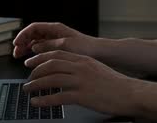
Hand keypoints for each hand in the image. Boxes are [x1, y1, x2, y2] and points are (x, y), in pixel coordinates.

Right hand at [13, 22, 95, 57]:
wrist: (99, 53)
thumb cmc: (85, 47)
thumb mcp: (65, 46)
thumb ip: (48, 45)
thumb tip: (33, 47)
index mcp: (56, 28)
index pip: (34, 28)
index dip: (23, 35)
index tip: (16, 43)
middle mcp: (54, 33)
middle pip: (33, 34)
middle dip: (22, 42)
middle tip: (15, 52)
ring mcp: (55, 41)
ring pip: (36, 42)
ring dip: (27, 48)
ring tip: (20, 57)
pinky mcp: (58, 49)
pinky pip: (42, 49)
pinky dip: (34, 53)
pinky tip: (31, 59)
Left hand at [22, 50, 136, 115]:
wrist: (129, 93)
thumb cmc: (115, 83)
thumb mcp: (96, 68)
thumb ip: (81, 66)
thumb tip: (66, 69)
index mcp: (83, 59)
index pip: (57, 53)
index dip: (41, 57)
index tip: (31, 61)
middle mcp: (81, 68)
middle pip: (51, 64)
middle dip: (35, 70)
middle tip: (28, 76)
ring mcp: (81, 81)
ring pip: (51, 79)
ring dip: (36, 84)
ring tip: (28, 89)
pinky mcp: (82, 96)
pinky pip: (57, 98)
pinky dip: (44, 100)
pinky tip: (37, 103)